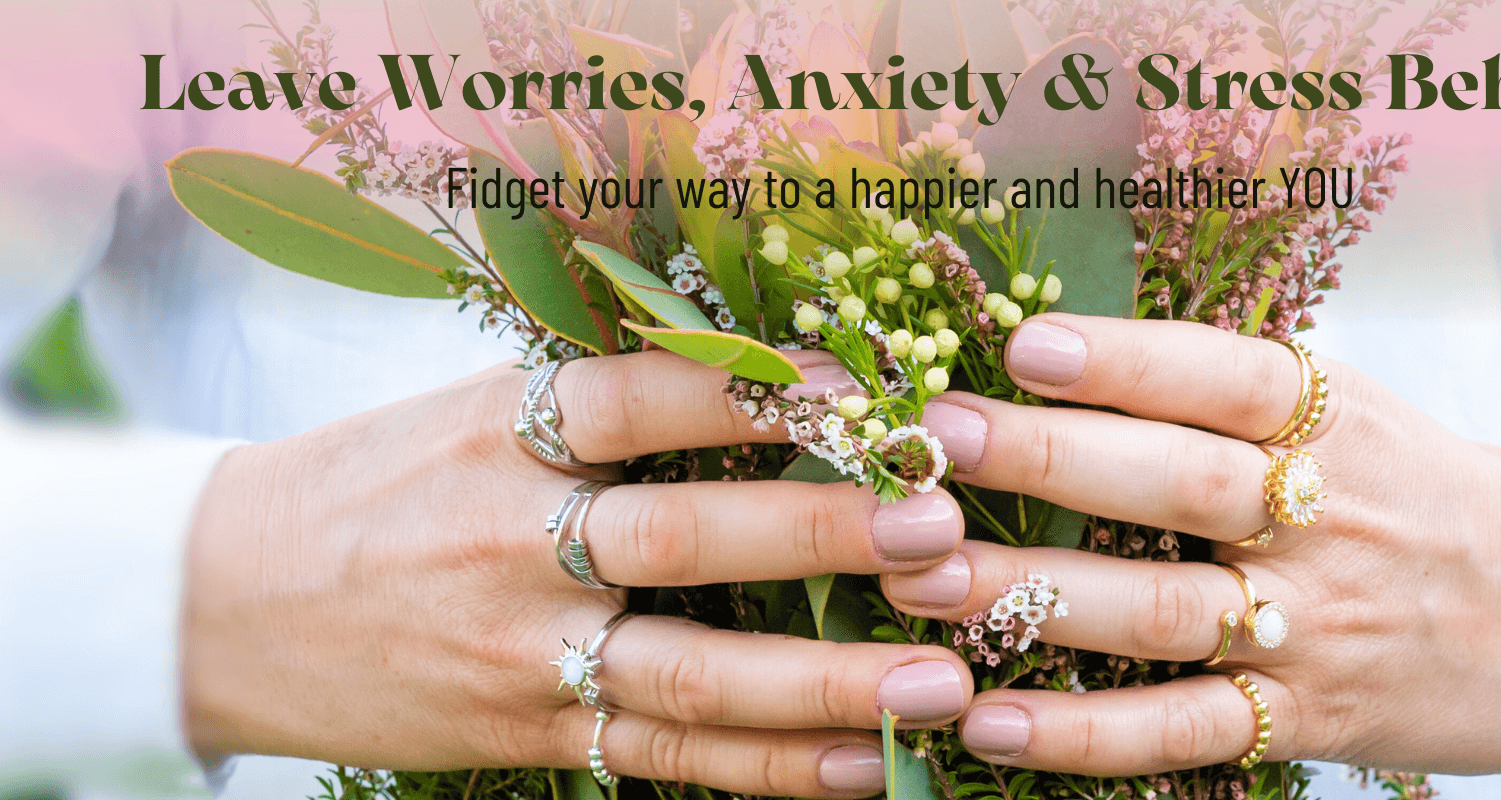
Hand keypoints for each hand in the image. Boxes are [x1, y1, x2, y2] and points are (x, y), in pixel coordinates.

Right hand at [181, 350, 973, 797]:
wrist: (214, 602)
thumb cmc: (367, 486)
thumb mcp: (458, 407)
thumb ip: (590, 392)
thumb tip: (755, 356)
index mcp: (497, 433)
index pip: (645, 399)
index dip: (760, 391)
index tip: (867, 387)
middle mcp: (509, 541)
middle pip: (686, 538)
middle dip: (825, 531)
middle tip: (939, 525)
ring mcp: (518, 652)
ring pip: (690, 673)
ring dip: (825, 680)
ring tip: (942, 677)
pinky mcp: (526, 735)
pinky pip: (661, 758)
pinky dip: (766, 766)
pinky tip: (862, 765)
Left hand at [884, 314, 1500, 793]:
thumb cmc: (1429, 495)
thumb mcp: (1361, 415)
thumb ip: (1238, 389)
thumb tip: (1071, 344)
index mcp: (1339, 421)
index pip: (1228, 377)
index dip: (1128, 359)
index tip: (1027, 343)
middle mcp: (1327, 518)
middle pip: (1179, 485)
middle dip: (1049, 459)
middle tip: (937, 441)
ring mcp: (1316, 626)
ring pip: (1160, 612)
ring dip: (1030, 596)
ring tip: (920, 577)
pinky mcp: (1307, 719)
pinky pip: (1182, 731)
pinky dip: (1083, 732)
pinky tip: (987, 719)